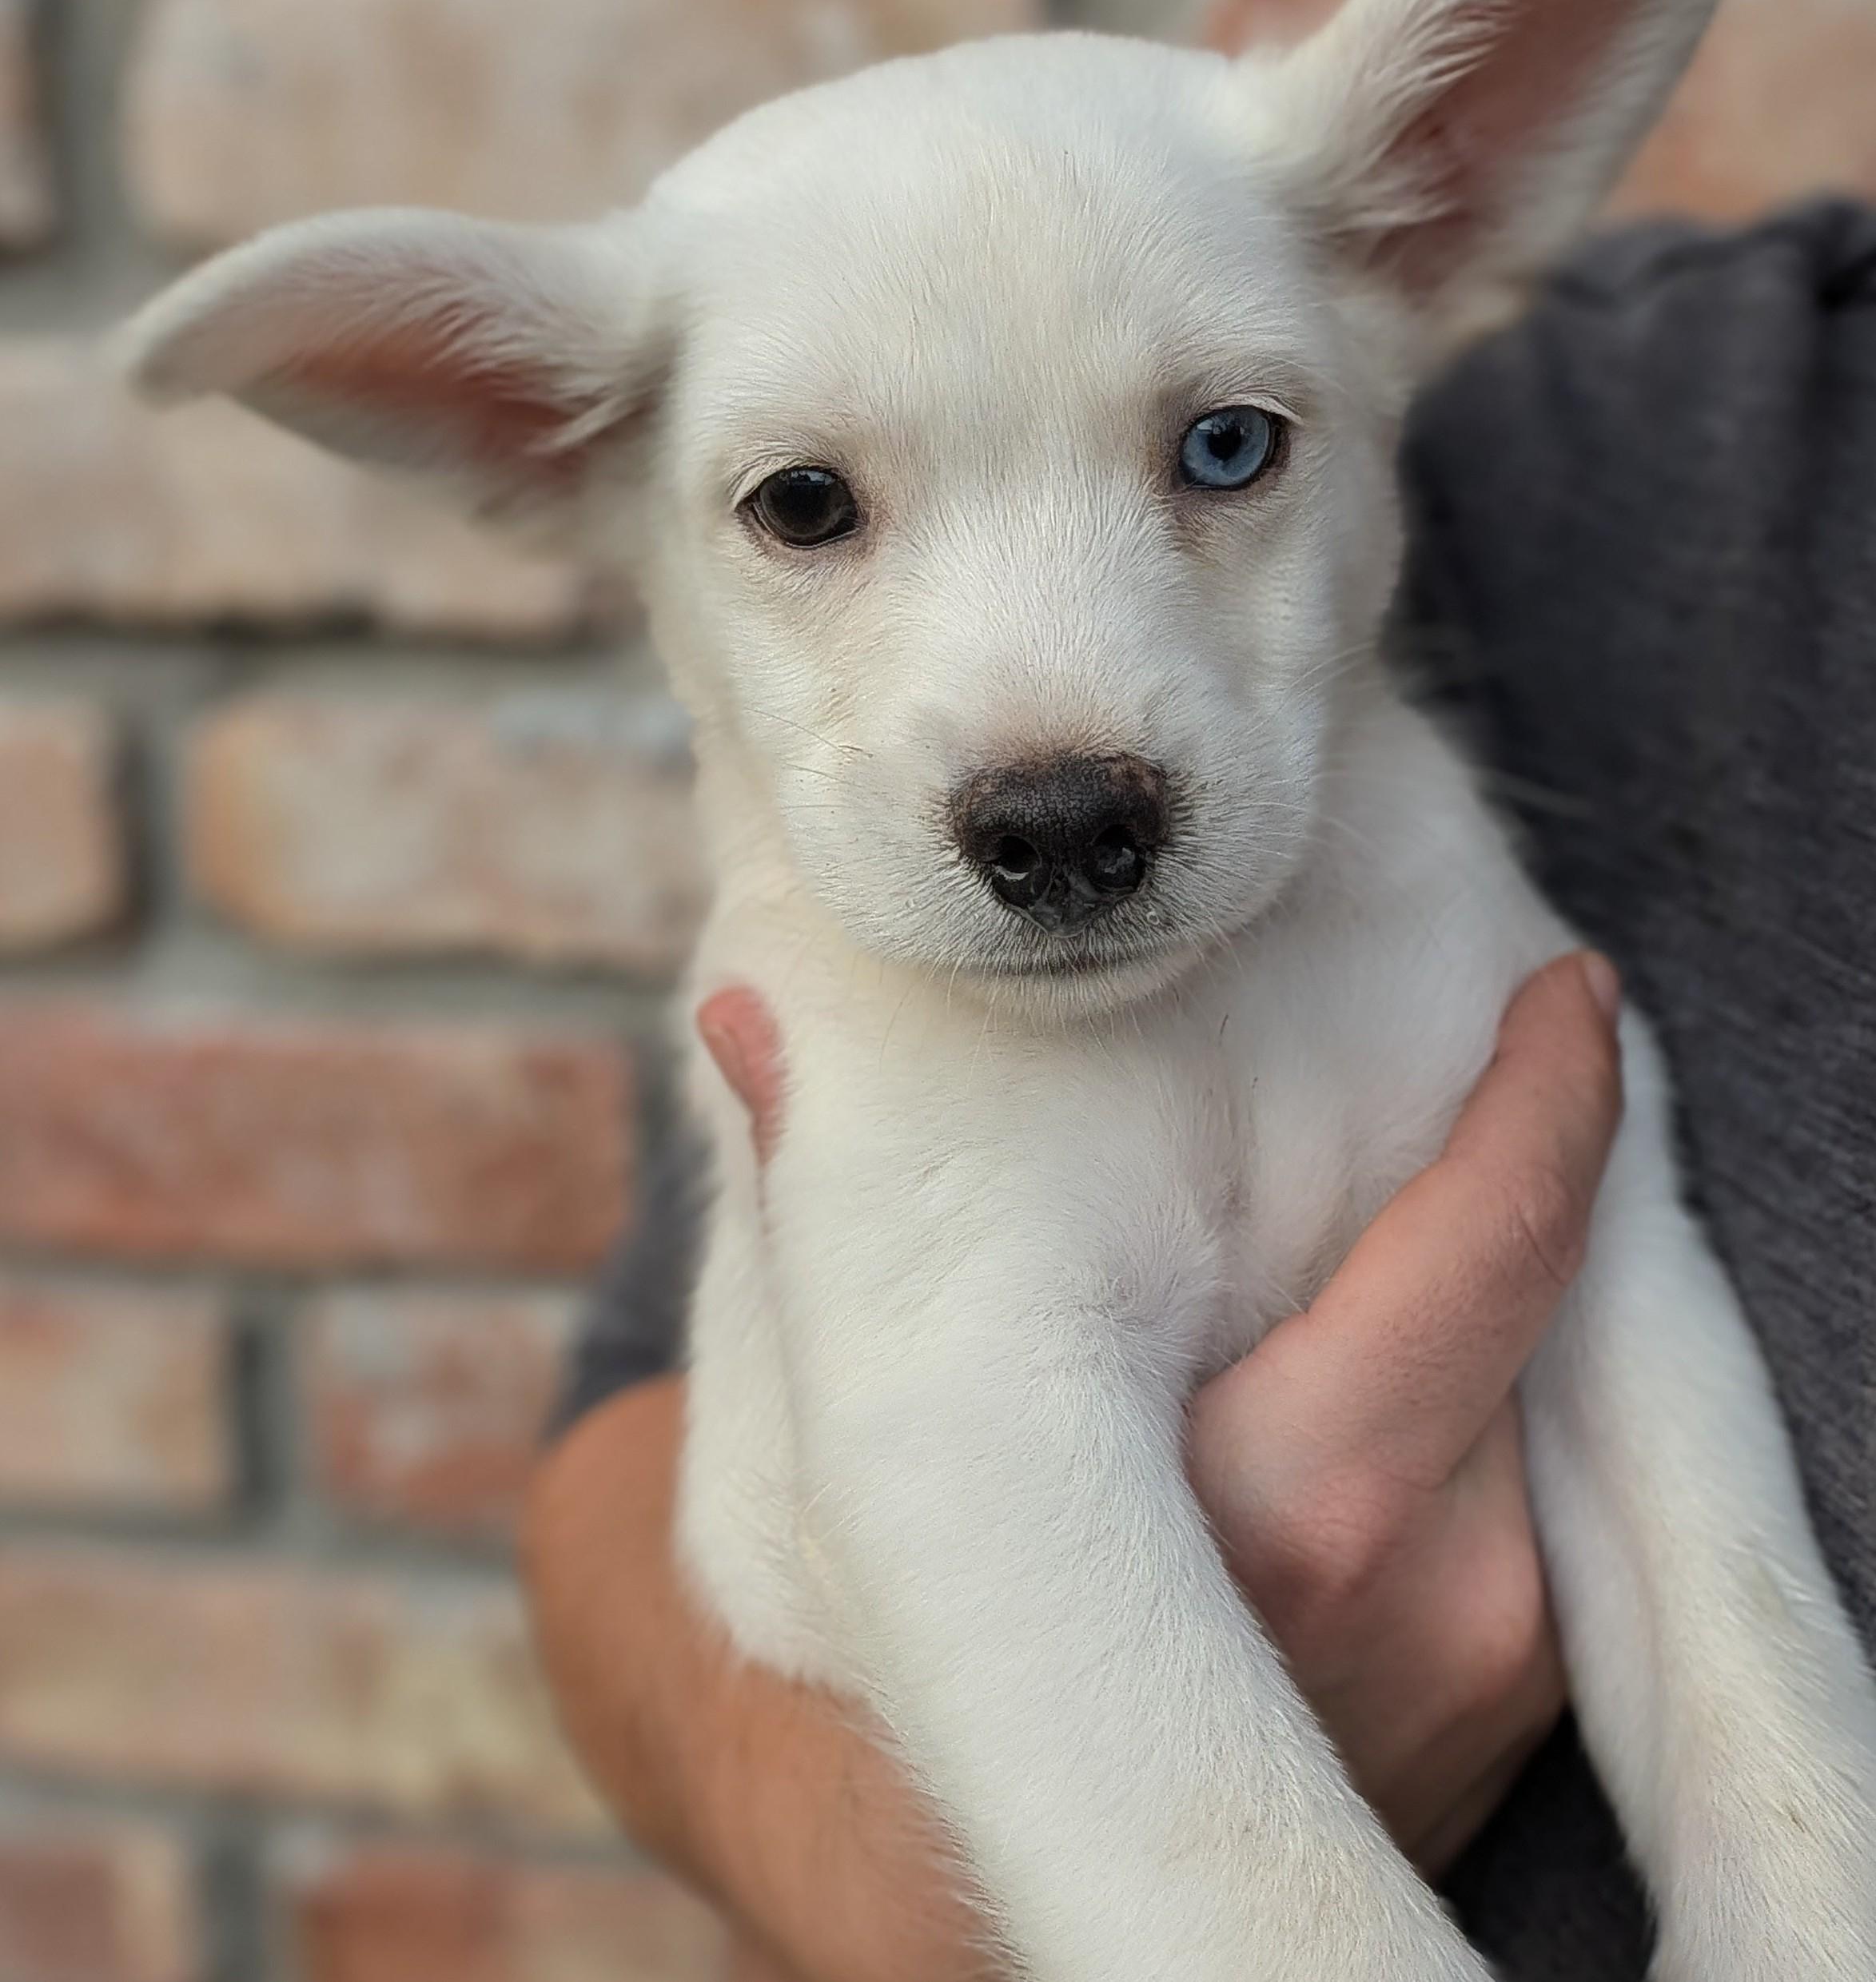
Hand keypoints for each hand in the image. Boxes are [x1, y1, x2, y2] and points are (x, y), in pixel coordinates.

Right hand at [524, 952, 1621, 1978]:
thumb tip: (750, 1018)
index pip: (1483, 1260)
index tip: (1565, 998)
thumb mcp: (864, 1424)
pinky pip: (1535, 1485)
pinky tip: (1416, 1335)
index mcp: (1277, 1515)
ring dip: (1506, 1281)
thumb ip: (825, 1208)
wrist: (955, 1916)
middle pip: (1530, 1308)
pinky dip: (1491, 1388)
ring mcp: (1480, 1668)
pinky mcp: (1504, 1700)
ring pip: (1542, 1396)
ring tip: (1445, 1175)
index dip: (1544, 1108)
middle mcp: (1418, 1604)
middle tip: (1529, 1030)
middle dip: (1530, 1167)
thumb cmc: (907, 1643)